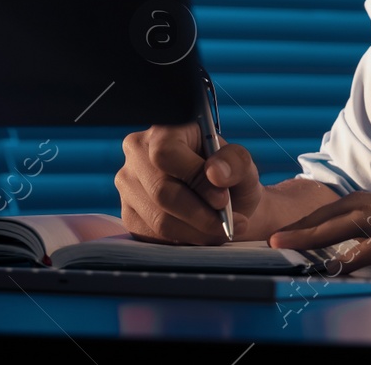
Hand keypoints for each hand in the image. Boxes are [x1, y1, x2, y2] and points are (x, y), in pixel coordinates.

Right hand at [116, 123, 262, 242]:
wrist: (220, 201)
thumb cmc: (229, 176)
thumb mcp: (241, 163)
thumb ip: (234, 162)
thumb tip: (216, 173)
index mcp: (164, 130)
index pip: (166, 154)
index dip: (195, 179)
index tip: (222, 199)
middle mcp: (138, 153)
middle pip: (161, 191)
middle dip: (200, 214)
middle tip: (228, 223)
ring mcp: (129, 185)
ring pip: (158, 219)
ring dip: (196, 231)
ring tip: (221, 231)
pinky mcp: (129, 214)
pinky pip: (153, 236)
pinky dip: (183, 240)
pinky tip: (201, 234)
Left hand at [267, 190, 370, 273]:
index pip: (364, 206)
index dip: (329, 215)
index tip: (300, 228)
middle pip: (349, 206)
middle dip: (309, 221)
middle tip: (274, 238)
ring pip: (357, 217)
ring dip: (317, 231)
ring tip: (285, 248)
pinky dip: (360, 252)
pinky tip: (339, 266)